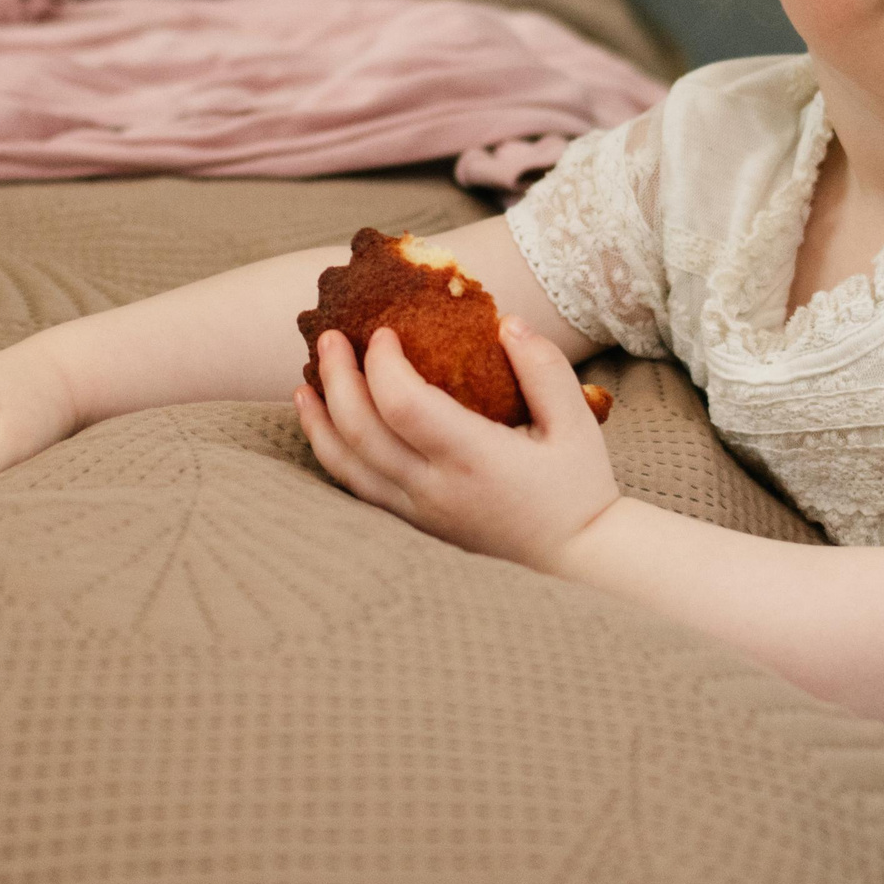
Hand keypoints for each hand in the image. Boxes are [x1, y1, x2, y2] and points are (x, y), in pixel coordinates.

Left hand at [294, 315, 619, 571]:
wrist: (576, 561)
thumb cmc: (578, 488)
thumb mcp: (576, 423)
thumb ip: (544, 368)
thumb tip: (507, 322)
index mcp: (474, 459)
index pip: (403, 405)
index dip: (381, 364)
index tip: (383, 332)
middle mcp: (435, 489)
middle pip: (360, 432)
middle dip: (336, 378)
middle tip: (329, 338)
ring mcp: (418, 513)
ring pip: (346, 467)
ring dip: (320, 420)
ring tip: (305, 383)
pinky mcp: (412, 526)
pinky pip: (356, 490)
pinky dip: (331, 454)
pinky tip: (324, 427)